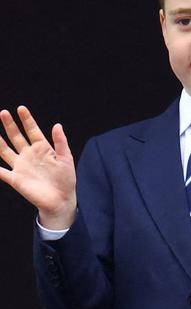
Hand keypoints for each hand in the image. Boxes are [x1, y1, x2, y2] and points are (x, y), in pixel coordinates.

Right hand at [0, 106, 76, 229]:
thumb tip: (57, 125)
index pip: (32, 131)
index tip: (21, 108)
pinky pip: (1, 172)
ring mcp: (21, 166)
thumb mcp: (66, 158)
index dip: (27, 120)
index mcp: (43, 148)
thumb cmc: (66, 179)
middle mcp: (29, 155)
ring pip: (5, 151)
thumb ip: (61, 142)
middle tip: (3, 112)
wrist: (61, 199)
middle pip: (17, 137)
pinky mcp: (15, 179)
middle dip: (10, 125)